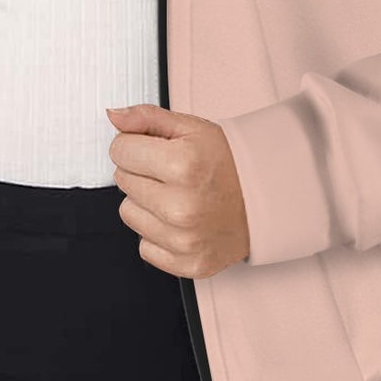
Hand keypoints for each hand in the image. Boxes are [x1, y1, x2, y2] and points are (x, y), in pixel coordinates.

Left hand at [105, 104, 250, 276]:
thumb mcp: (192, 128)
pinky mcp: (188, 264)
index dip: (135, 145)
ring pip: (128, 213)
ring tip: (177, 196)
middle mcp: (182, 206)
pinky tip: (181, 221)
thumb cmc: (229, 163)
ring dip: (146, 203)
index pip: (119, 150)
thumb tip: (114, 117)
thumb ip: (147, 118)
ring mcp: (185, 239)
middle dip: (141, 172)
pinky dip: (158, 233)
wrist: (267, 200)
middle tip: (171, 173)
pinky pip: (144, 246)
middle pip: (122, 180)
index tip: (155, 150)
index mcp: (183, 164)